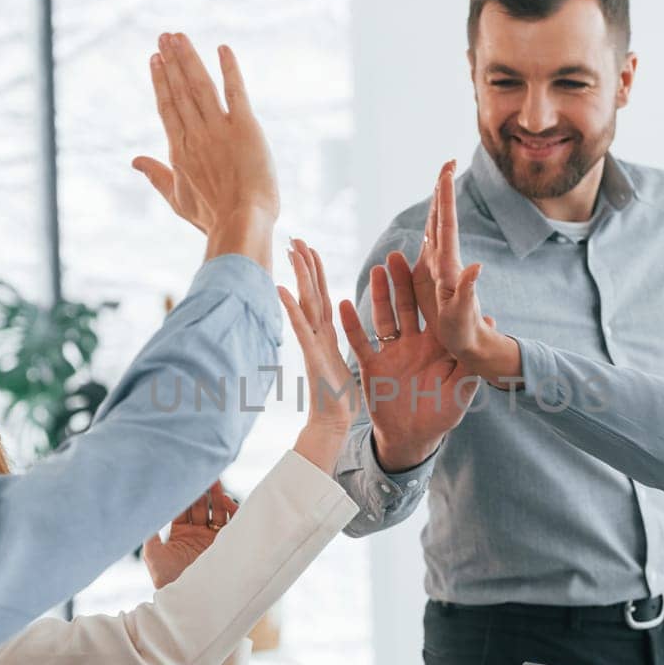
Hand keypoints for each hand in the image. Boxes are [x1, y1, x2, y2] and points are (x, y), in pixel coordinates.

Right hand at [132, 34, 277, 268]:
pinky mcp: (246, 128)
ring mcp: (220, 129)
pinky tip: (223, 49)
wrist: (241, 223)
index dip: (160, 81)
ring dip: (189, 59)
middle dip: (171, 61)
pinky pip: (236, 92)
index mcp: (179, 150)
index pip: (167, 107)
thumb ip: (156, 176)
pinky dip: (229, 69)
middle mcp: (196, 134)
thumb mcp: (177, 199)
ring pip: (201, 85)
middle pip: (180, 90)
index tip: (154, 59)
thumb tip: (134, 160)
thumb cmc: (212, 218)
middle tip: (164, 36)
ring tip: (179, 37)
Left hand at [143, 481, 235, 588]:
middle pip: (202, 505)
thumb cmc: (168, 581)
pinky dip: (232, 511)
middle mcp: (198, 534)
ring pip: (217, 511)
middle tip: (203, 473)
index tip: (184, 478)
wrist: (191, 601)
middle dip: (202, 490)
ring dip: (217, 496)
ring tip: (215, 481)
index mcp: (181, 534)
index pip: (184, 508)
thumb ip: (150, 535)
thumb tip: (144, 512)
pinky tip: (227, 501)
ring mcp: (213, 538)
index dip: (184, 493)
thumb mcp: (154, 556)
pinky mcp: (227, 544)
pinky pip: (233, 523)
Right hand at [280, 239, 357, 472]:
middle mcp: (320, 335)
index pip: (324, 297)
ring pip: (307, 302)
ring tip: (292, 249)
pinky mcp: (313, 355)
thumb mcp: (360, 366)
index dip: (318, 274)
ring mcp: (314, 343)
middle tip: (297, 238)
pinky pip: (301, 327)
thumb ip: (363, 349)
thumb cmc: (346, 401)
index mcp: (332, 336)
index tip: (312, 250)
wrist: (336, 427)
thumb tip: (382, 339)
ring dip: (300, 275)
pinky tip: (281, 287)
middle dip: (306, 264)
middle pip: (313, 292)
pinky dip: (291, 308)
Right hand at [336, 248, 479, 472]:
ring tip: (375, 270)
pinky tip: (343, 304)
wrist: (412, 439)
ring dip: (379, 295)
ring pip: (384, 318)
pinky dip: (352, 325)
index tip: (430, 263)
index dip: (432, 289)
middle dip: (402, 281)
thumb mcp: (460, 390)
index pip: (434, 310)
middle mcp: (413, 343)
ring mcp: (391, 352)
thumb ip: (471, 360)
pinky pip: (360, 342)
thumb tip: (490, 323)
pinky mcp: (372, 366)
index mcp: (436, 346)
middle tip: (396, 255)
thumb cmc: (440, 416)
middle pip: (407, 306)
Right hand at [415, 161, 521, 385]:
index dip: (445, 197)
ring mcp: (434, 276)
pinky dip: (420, 236)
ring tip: (437, 187)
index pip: (446, 225)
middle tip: (447, 163)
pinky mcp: (428, 283)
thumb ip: (467, 293)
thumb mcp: (464, 316)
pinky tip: (417, 232)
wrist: (471, 350)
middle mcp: (442, 266)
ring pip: (431, 234)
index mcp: (448, 268)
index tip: (447, 169)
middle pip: (441, 222)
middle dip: (443, 194)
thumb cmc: (467, 336)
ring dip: (434, 210)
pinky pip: (424, 251)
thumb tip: (476, 266)